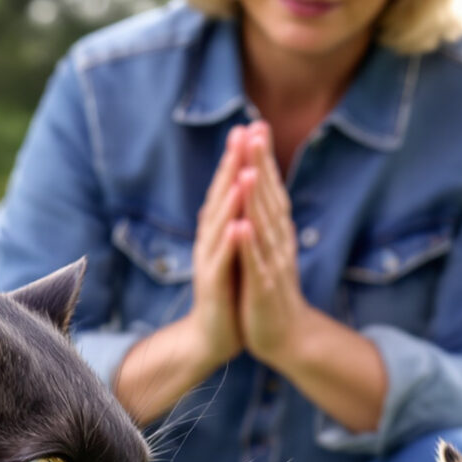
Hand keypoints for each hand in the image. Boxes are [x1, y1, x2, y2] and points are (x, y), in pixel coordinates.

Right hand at [184, 122, 255, 368]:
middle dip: (231, 164)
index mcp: (218, 230)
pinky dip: (229, 244)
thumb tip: (244, 185)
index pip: (229, 186)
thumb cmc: (228, 291)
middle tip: (241, 132)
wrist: (212, 335)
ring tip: (242, 171)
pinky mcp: (213, 286)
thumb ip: (236, 219)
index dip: (238, 156)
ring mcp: (209, 262)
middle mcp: (210, 240)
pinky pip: (222, 262)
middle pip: (220, 196)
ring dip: (230, 198)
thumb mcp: (235, 250)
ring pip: (220, 224)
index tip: (252, 125)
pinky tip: (237, 226)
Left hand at [228, 123, 313, 368]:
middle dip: (261, 165)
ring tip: (249, 169)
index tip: (256, 125)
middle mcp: (279, 242)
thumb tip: (262, 186)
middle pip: (269, 198)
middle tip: (256, 131)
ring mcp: (273, 264)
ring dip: (257, 198)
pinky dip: (249, 245)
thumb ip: (266, 219)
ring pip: (264, 226)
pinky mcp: (263, 288)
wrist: (286, 337)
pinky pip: (256, 263)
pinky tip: (241, 226)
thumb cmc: (271, 291)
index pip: (270, 188)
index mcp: (277, 232)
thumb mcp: (268, 249)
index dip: (263, 158)